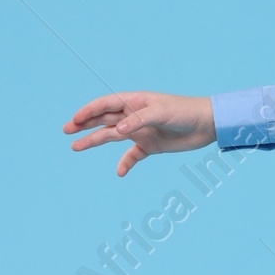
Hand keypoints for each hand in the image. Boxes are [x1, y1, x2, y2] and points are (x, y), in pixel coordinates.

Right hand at [63, 91, 216, 177]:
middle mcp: (135, 116)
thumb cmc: (186, 111)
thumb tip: (117, 130)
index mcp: (135, 101)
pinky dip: (125, 163)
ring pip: (112, 136)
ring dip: (94, 141)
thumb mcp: (162, 112)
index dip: (89, 111)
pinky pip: (133, 156)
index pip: (106, 104)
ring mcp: (141, 131)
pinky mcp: (151, 146)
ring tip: (75, 147)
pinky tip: (119, 172)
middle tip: (66, 130)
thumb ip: (139, 120)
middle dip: (84, 124)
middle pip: (104, 120)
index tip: (75, 120)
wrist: (209, 124)